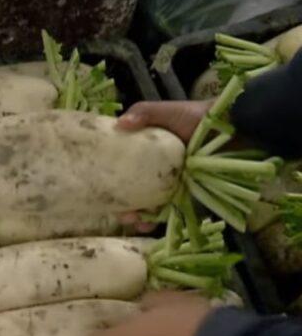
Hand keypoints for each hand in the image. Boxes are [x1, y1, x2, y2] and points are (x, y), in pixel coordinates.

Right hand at [114, 100, 212, 232]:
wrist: (232, 126)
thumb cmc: (197, 116)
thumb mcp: (167, 110)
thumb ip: (143, 113)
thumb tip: (119, 124)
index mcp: (145, 150)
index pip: (121, 167)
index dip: (110, 180)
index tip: (103, 190)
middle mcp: (155, 168)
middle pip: (133, 189)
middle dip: (123, 205)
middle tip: (121, 214)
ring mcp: (170, 182)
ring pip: (148, 202)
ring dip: (139, 215)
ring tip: (135, 222)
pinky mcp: (187, 193)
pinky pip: (170, 209)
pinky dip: (158, 219)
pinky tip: (149, 225)